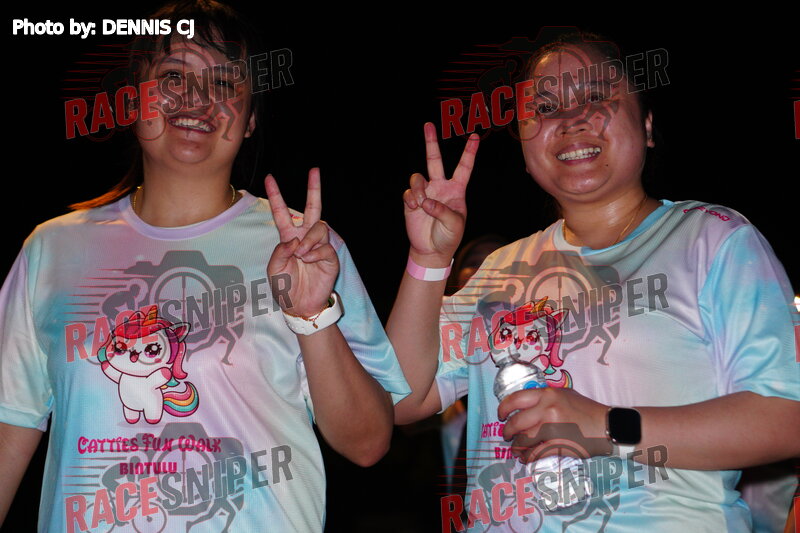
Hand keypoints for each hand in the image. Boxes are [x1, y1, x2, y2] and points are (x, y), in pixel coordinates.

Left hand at [266, 168, 338, 317]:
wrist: (299, 306)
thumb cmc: (285, 287)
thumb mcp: (274, 268)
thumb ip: (280, 251)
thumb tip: (296, 239)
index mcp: (288, 237)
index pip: (282, 213)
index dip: (276, 196)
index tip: (270, 178)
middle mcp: (305, 238)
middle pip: (312, 208)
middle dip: (314, 189)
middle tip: (315, 170)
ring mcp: (319, 246)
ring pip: (320, 227)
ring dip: (309, 239)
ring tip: (301, 254)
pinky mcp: (330, 257)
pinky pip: (325, 247)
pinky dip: (315, 253)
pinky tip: (309, 260)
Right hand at [403, 122, 478, 264]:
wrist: (431, 250)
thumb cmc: (449, 236)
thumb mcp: (454, 224)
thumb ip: (443, 211)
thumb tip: (427, 200)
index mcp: (456, 190)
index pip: (464, 167)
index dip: (469, 152)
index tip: (474, 136)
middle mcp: (440, 187)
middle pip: (434, 160)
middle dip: (431, 142)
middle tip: (428, 125)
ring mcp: (425, 192)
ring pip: (417, 177)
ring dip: (418, 189)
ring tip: (421, 204)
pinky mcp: (411, 201)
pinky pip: (409, 192)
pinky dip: (411, 199)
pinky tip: (415, 209)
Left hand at [498, 388, 611, 461]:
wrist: (608, 426)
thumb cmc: (587, 410)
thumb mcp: (565, 394)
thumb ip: (545, 397)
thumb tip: (524, 402)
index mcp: (548, 394)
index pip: (516, 398)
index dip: (503, 408)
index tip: (500, 415)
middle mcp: (548, 409)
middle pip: (516, 422)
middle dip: (507, 431)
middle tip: (506, 435)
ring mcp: (553, 428)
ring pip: (523, 439)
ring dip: (516, 446)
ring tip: (516, 449)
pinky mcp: (558, 445)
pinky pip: (535, 453)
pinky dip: (528, 457)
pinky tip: (526, 458)